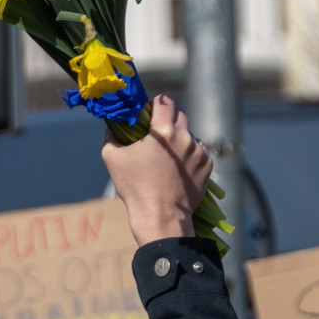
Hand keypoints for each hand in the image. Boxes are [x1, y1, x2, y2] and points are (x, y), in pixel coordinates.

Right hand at [103, 94, 211, 245]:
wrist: (161, 217)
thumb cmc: (134, 188)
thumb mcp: (112, 158)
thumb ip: (111, 135)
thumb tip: (112, 125)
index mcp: (162, 131)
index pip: (165, 101)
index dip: (157, 103)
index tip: (151, 111)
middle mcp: (184, 137)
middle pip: (180, 113)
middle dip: (169, 118)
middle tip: (159, 133)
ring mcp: (198, 151)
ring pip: (190, 134)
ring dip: (180, 138)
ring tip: (169, 156)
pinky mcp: (207, 165)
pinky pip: (199, 151)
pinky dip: (190, 155)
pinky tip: (178, 168)